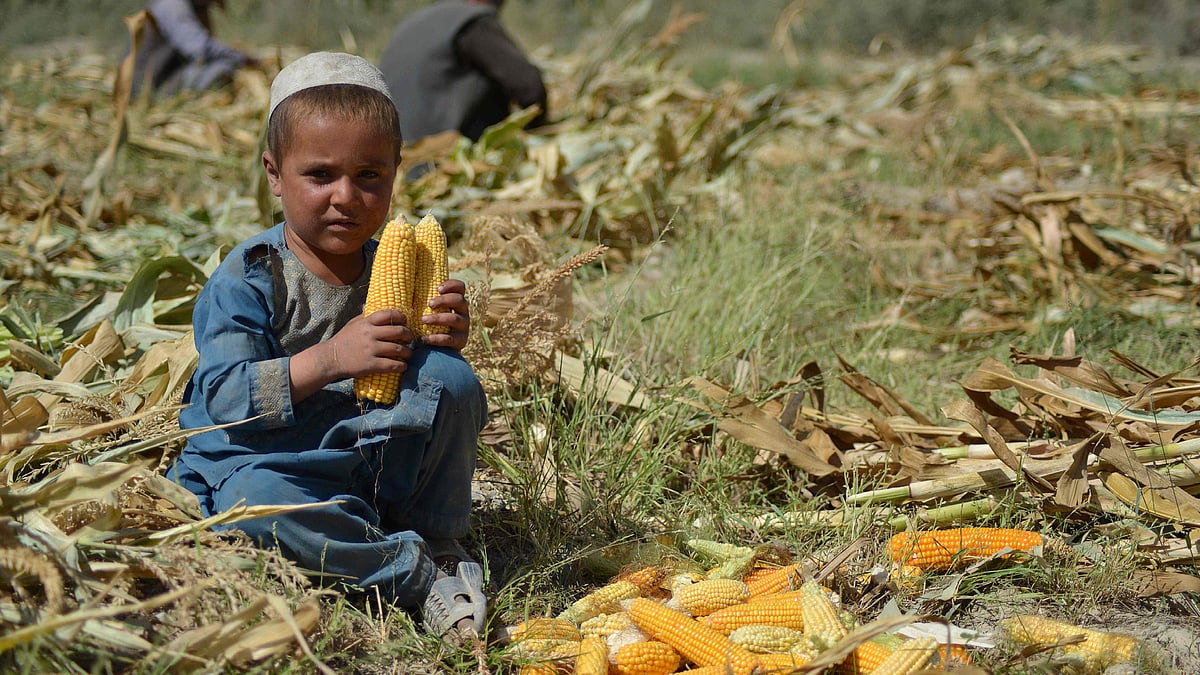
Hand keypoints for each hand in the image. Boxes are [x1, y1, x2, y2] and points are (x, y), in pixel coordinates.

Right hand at [288, 310, 411, 402]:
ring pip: (397, 349)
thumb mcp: (352, 324)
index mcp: (366, 323)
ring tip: (408, 354)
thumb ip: (365, 316)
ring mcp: (371, 350)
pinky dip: (401, 366)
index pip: (388, 315)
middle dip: (408, 335)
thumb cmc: (343, 340)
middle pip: (398, 331)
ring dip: (407, 352)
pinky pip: (392, 365)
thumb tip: (372, 305)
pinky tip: (403, 366)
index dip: (400, 316)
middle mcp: (370, 335)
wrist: (331, 358)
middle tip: (410, 339)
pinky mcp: (371, 365)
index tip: (405, 321)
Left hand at [419, 279, 469, 350]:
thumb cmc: (427, 323)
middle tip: (429, 304)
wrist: (436, 348)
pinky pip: (450, 338)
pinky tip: (424, 338)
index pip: (460, 287)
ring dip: (438, 318)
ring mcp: (463, 327)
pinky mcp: (460, 341)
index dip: (451, 285)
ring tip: (423, 320)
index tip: (438, 289)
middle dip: (444, 300)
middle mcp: (463, 312)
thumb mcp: (427, 309)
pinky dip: (436, 338)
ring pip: (455, 319)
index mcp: (456, 301)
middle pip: (459, 300)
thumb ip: (421, 296)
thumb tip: (399, 275)